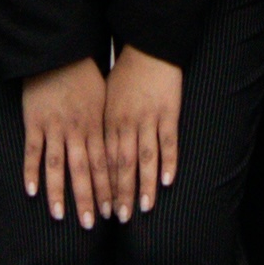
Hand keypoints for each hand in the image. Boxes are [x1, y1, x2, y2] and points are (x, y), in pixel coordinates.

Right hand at [18, 59, 110, 224]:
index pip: (105, 164)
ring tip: (60, 216)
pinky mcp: (34, 122)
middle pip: (84, 170)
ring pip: (58, 165)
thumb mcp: (105, 100)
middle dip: (88, 198)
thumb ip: (108, 127)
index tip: (112, 211)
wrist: (61, 53)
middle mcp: (77, 130)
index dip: (109, 189)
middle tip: (90, 223)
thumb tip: (121, 150)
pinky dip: (31, 171)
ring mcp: (54, 127)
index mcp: (97, 126)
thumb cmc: (86, 76)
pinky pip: (32, 151)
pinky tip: (32, 191)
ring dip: (59, 192)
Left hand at [100, 47, 184, 211]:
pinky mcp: (168, 112)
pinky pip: (168, 142)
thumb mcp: (106, 99)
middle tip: (119, 218)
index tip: (100, 208)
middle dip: (119, 193)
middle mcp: (124, 123)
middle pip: (120, 164)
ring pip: (144, 158)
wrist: (148, 47)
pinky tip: (167, 181)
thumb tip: (94, 151)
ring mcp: (147, 118)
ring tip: (143, 208)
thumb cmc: (126, 74)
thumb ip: (103, 125)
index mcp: (107, 121)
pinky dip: (168, 162)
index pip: (102, 160)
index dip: (101, 186)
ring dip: (143, 184)